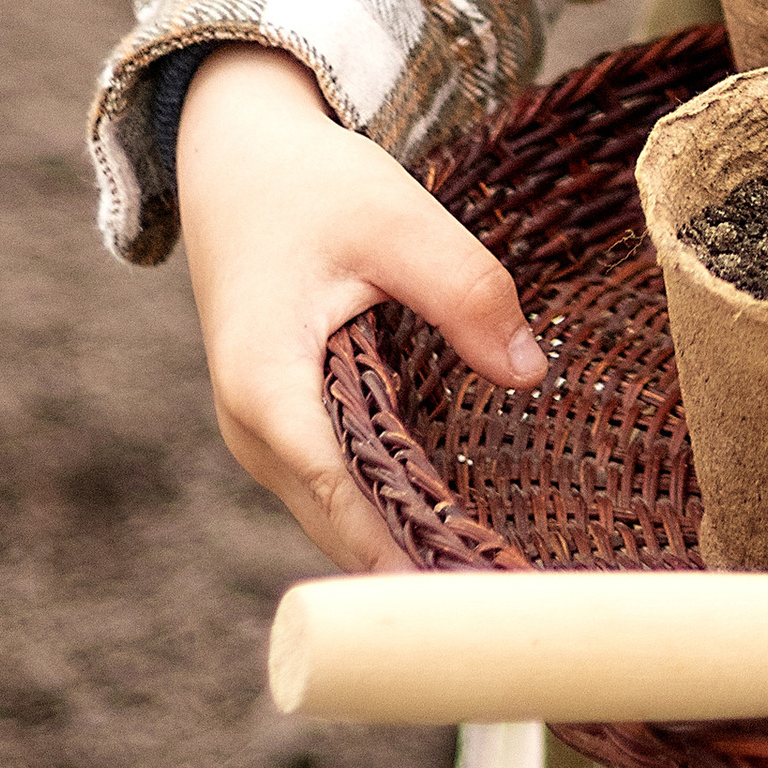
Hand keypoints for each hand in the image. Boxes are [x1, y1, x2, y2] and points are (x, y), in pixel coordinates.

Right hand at [177, 44, 545, 571]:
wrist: (237, 160)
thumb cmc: (313, 187)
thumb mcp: (399, 221)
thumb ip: (468, 293)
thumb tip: (531, 374)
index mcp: (267, 387)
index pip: (341, 502)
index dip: (406, 555)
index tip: (468, 604)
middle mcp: (253, 428)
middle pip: (339, 525)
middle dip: (417, 567)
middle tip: (508, 607)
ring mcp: (263, 432)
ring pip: (337, 513)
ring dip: (406, 542)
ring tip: (493, 582)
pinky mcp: (282, 421)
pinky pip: (337, 484)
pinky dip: (390, 506)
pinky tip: (454, 522)